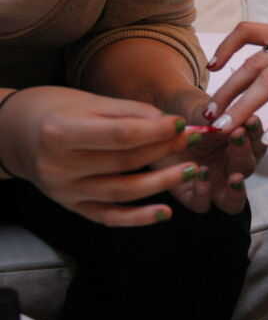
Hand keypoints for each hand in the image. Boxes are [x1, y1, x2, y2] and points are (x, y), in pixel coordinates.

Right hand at [0, 86, 200, 226]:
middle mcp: (59, 166)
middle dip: (166, 151)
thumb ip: (131, 113)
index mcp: (60, 133)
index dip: (156, 131)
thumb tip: (172, 124)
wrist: (16, 133)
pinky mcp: (73, 207)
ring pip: (123, 191)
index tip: (184, 124)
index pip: (120, 135)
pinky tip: (165, 212)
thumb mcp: (90, 102)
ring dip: (162, 183)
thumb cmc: (58, 110)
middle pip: (125, 162)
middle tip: (196, 142)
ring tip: (192, 170)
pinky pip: (110, 216)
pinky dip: (139, 218)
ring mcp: (65, 192)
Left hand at [152, 88, 266, 213]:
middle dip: (244, 152)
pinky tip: (201, 174)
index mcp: (242, 146)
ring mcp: (214, 185)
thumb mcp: (204, 110)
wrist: (158, 123)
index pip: (257, 143)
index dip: (256, 132)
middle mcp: (231, 168)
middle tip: (237, 135)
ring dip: (237, 188)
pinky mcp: (192, 196)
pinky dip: (203, 194)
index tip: (250, 119)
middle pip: (248, 167)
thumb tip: (231, 119)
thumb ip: (218, 115)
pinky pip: (202, 204)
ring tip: (234, 177)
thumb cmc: (187, 113)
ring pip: (234, 200)